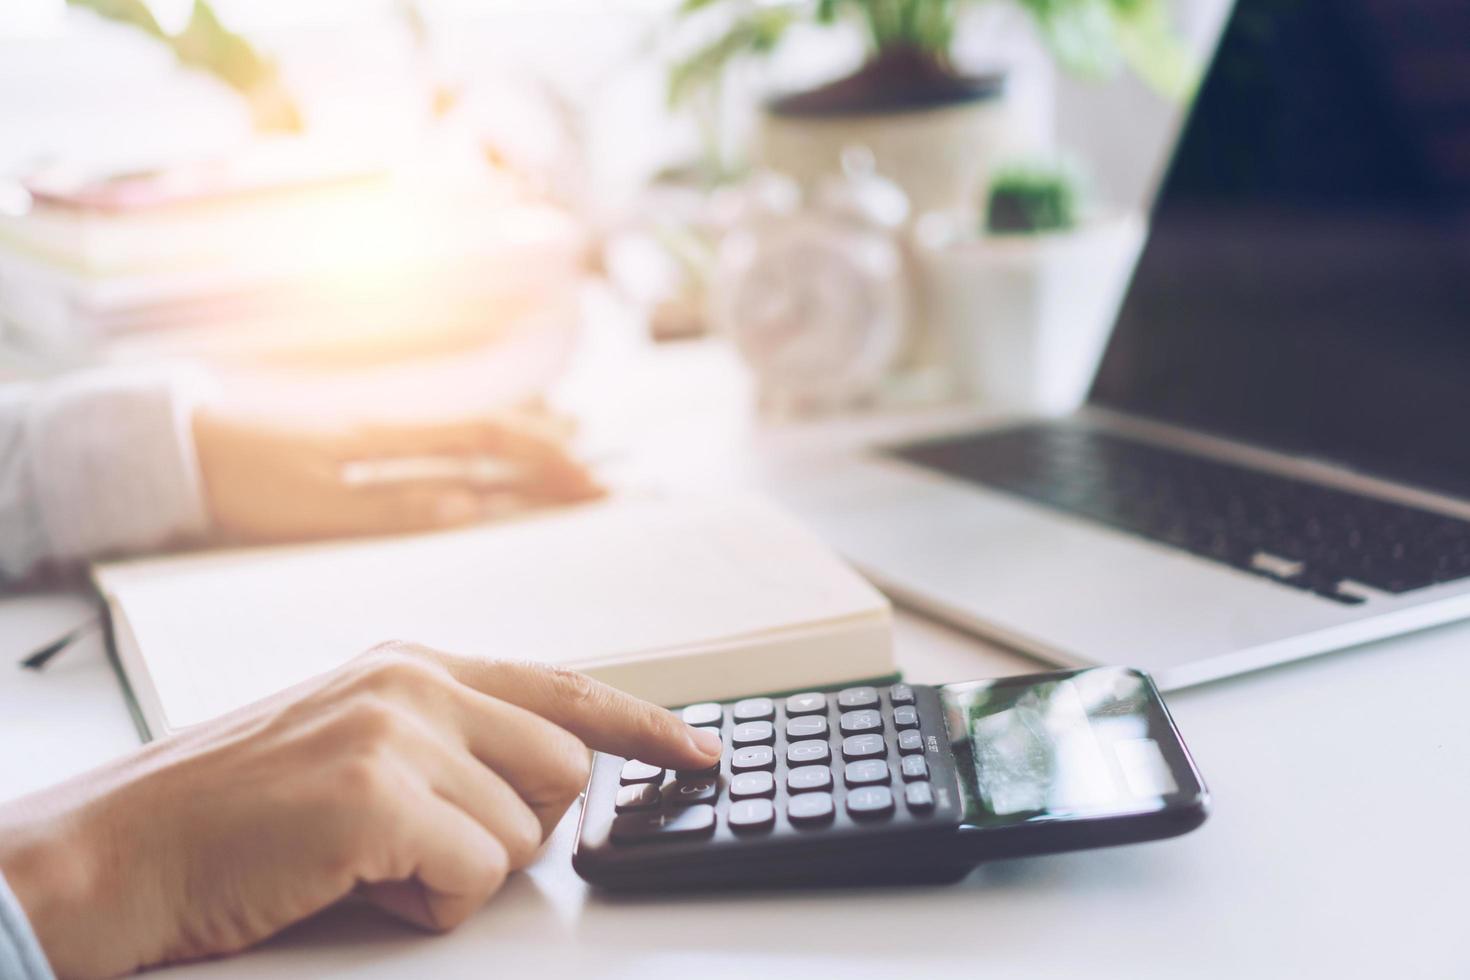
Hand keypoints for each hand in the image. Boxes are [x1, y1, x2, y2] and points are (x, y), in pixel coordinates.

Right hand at [0, 644, 721, 977]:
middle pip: (563, 773)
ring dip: (455, 877)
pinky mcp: (376, 796)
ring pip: (520, 836)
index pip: (566, 690)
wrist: (116, 849)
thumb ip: (451, 744)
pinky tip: (354, 886)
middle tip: (425, 851)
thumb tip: (548, 789)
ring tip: (368, 866)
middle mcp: (415, 683)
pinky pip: (473, 880)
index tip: (699, 755)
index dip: (644, 728)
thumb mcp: (355, 741)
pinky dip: (425, 908)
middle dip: (516, 832)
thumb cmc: (235, 811)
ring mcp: (397, 733)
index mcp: (415, 665)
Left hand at [193, 406, 601, 543]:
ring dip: (528, 440)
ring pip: (473, 427)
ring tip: (578, 449)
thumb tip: (472, 508)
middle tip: (607, 483)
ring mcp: (382, 425)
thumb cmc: (239, 481)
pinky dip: (484, 437)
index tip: (593, 489)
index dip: (547, 465)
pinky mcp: (364, 435)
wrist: (173, 446)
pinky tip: (497, 448)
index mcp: (388, 436)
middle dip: (553, 457)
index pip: (490, 445)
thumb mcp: (315, 507)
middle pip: (494, 434)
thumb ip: (395, 507)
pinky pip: (444, 431)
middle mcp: (395, 422)